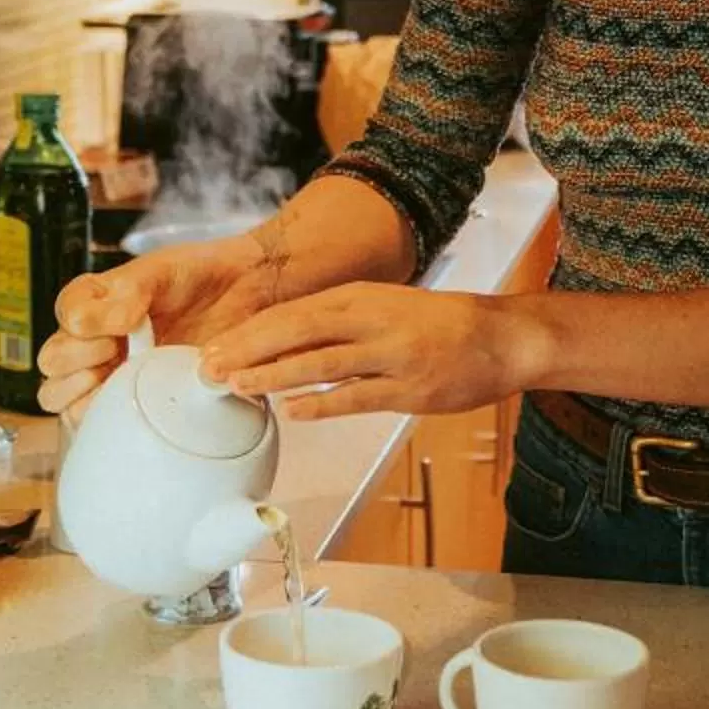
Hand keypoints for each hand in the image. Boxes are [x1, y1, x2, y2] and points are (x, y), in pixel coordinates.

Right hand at [35, 232, 275, 412]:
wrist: (245, 295)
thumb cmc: (201, 276)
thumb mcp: (160, 271)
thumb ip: (127, 291)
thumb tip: (99, 322)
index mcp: (96, 301)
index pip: (64, 315)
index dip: (79, 325)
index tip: (117, 324)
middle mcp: (97, 338)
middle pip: (51, 361)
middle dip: (73, 359)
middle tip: (112, 351)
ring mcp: (115, 371)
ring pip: (62, 397)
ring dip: (79, 391)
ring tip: (118, 377)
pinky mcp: (136, 400)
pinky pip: (97, 421)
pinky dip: (102, 417)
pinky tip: (131, 405)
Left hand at [198, 286, 538, 420]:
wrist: (500, 337)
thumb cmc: (437, 325)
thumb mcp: (384, 307)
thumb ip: (338, 324)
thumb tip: (282, 344)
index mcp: (360, 297)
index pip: (291, 311)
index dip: (249, 331)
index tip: (213, 347)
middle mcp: (371, 318)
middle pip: (297, 330)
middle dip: (249, 349)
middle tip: (209, 368)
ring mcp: (391, 353)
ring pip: (321, 362)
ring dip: (274, 375)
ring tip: (238, 387)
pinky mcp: (409, 388)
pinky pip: (357, 396)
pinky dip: (322, 403)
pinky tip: (292, 411)